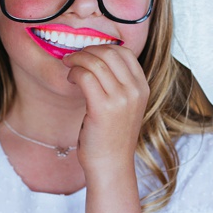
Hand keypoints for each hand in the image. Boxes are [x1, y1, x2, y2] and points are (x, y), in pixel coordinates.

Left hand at [66, 43, 148, 176]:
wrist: (111, 164)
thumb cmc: (111, 134)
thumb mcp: (124, 105)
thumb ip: (118, 82)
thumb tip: (97, 56)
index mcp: (142, 88)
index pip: (125, 52)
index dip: (103, 47)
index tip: (88, 54)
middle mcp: (135, 92)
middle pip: (109, 53)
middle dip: (87, 51)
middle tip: (73, 58)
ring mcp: (121, 100)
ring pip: (95, 63)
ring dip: (77, 60)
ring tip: (69, 68)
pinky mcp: (103, 108)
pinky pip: (84, 76)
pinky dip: (73, 73)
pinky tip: (70, 80)